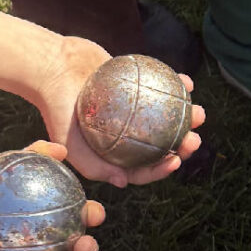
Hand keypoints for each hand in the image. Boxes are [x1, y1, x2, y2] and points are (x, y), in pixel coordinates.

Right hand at [33, 36, 206, 187]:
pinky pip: (160, 87)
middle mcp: (127, 135)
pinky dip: (175, 85)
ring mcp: (134, 110)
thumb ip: (93, 166)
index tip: (175, 161)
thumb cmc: (56, 108)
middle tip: (194, 138)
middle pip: (160, 145)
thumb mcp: (68, 143)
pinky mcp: (137, 85)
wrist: (51, 67)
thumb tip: (124, 183)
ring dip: (186, 117)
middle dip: (182, 145)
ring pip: (166, 118)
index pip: (142, 169)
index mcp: (114, 155)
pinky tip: (188, 83)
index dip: (162, 169)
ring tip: (199, 112)